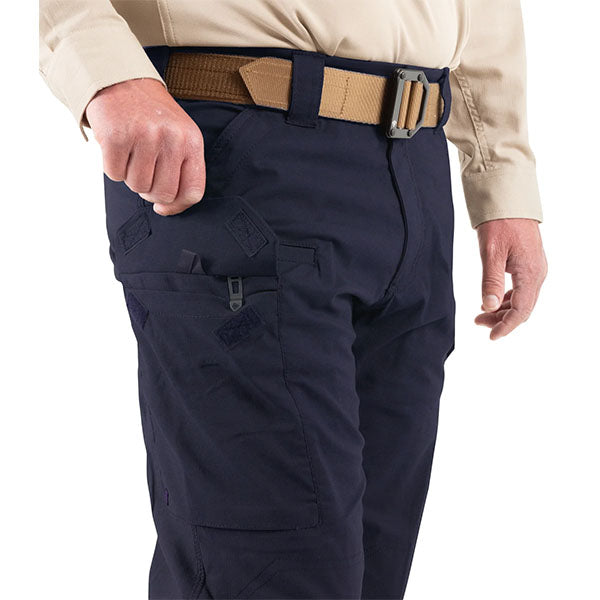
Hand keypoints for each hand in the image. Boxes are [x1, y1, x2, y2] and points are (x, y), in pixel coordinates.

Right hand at [85, 78, 204, 215]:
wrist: (120, 79)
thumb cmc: (152, 116)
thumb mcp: (179, 136)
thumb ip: (181, 169)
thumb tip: (166, 207)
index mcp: (192, 141)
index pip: (193, 191)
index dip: (177, 206)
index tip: (163, 206)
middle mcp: (171, 138)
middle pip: (163, 193)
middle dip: (150, 190)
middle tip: (143, 171)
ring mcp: (144, 136)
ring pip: (137, 186)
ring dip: (130, 176)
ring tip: (131, 153)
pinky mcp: (117, 136)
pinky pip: (114, 174)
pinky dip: (113, 167)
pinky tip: (118, 147)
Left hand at [475, 218, 546, 339]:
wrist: (509, 201)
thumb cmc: (500, 224)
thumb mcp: (490, 253)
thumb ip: (490, 281)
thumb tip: (488, 307)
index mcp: (530, 273)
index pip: (521, 311)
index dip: (506, 326)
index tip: (491, 336)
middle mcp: (537, 274)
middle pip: (522, 308)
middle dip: (501, 320)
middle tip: (478, 323)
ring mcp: (535, 269)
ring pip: (522, 300)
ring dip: (502, 310)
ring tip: (480, 314)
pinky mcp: (529, 264)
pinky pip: (521, 289)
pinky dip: (506, 298)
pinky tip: (492, 300)